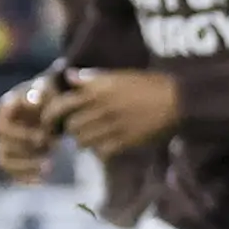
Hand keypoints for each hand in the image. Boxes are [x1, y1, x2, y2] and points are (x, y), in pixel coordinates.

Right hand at [0, 74, 65, 182]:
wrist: (50, 106)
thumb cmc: (49, 95)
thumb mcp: (47, 89)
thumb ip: (40, 92)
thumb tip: (33, 100)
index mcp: (5, 108)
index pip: (2, 125)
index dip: (21, 134)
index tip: (44, 136)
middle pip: (3, 143)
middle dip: (26, 147)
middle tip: (50, 147)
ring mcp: (2, 142)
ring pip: (4, 159)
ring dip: (26, 165)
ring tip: (49, 165)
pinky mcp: (10, 156)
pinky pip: (10, 172)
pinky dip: (23, 178)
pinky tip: (41, 181)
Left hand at [59, 67, 180, 156]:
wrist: (178, 102)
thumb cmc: (149, 85)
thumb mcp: (119, 75)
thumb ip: (92, 78)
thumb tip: (69, 77)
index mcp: (97, 90)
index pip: (61, 105)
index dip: (50, 114)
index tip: (50, 120)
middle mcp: (100, 109)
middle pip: (71, 127)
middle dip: (71, 129)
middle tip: (77, 128)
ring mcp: (111, 128)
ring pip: (83, 142)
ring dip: (85, 140)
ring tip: (93, 136)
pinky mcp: (124, 143)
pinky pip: (100, 152)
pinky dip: (100, 150)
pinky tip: (107, 144)